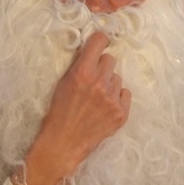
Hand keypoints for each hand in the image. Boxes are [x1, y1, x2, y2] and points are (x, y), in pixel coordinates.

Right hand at [21, 32, 130, 184]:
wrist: (63, 143)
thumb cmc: (58, 113)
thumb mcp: (62, 83)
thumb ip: (78, 66)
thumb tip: (91, 51)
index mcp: (83, 72)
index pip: (100, 41)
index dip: (99, 41)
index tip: (99, 44)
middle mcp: (100, 83)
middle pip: (110, 60)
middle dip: (102, 67)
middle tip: (93, 80)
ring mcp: (112, 99)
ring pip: (117, 78)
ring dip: (109, 84)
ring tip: (97, 98)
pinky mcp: (120, 114)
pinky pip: (125, 94)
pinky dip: (117, 98)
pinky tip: (105, 107)